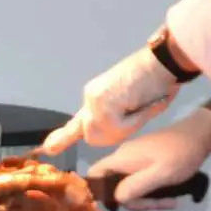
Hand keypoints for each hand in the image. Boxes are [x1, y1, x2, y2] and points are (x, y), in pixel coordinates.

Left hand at [41, 46, 179, 153]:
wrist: (161, 62)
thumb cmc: (157, 82)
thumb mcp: (136, 107)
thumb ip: (120, 122)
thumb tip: (111, 134)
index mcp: (96, 98)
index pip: (76, 123)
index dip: (62, 138)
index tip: (48, 148)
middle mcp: (90, 97)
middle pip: (94, 138)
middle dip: (114, 135)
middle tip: (134, 113)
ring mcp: (94, 100)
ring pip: (105, 135)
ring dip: (125, 127)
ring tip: (138, 104)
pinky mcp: (101, 103)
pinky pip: (118, 127)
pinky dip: (133, 120)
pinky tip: (138, 102)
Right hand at [87, 110, 210, 207]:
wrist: (201, 135)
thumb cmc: (181, 154)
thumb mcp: (161, 174)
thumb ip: (136, 186)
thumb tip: (116, 198)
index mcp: (122, 159)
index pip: (95, 174)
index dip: (99, 191)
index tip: (119, 206)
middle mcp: (124, 158)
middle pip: (115, 185)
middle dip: (134, 200)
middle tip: (158, 205)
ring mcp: (135, 159)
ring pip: (130, 185)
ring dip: (147, 198)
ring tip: (170, 201)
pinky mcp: (146, 161)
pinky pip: (141, 180)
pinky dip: (153, 190)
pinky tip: (170, 196)